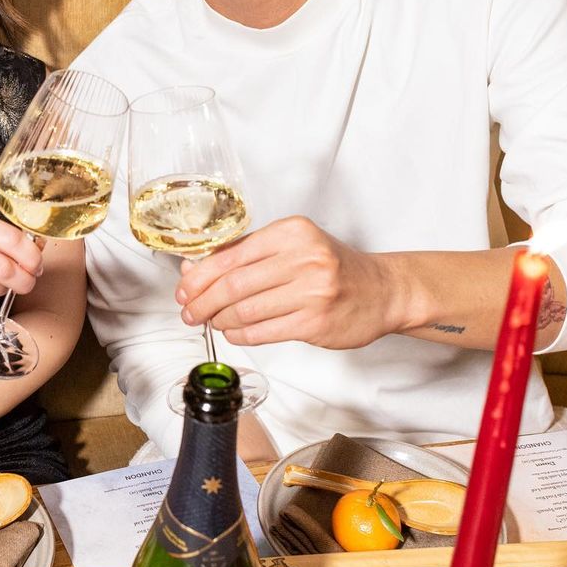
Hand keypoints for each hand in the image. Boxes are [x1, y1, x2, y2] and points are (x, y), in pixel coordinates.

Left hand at [175, 216, 400, 349]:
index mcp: (292, 232)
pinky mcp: (316, 322)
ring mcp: (312, 292)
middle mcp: (304, 258)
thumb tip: (193, 270)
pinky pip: (264, 332)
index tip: (184, 288)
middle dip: (203, 301)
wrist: (383, 290)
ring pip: (246, 310)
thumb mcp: (293, 247)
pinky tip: (233, 331)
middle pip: (234, 284)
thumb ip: (246, 254)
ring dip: (220, 320)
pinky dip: (241, 334)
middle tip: (189, 311)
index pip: (231, 255)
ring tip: (211, 321)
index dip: (200, 275)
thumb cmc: (332, 267)